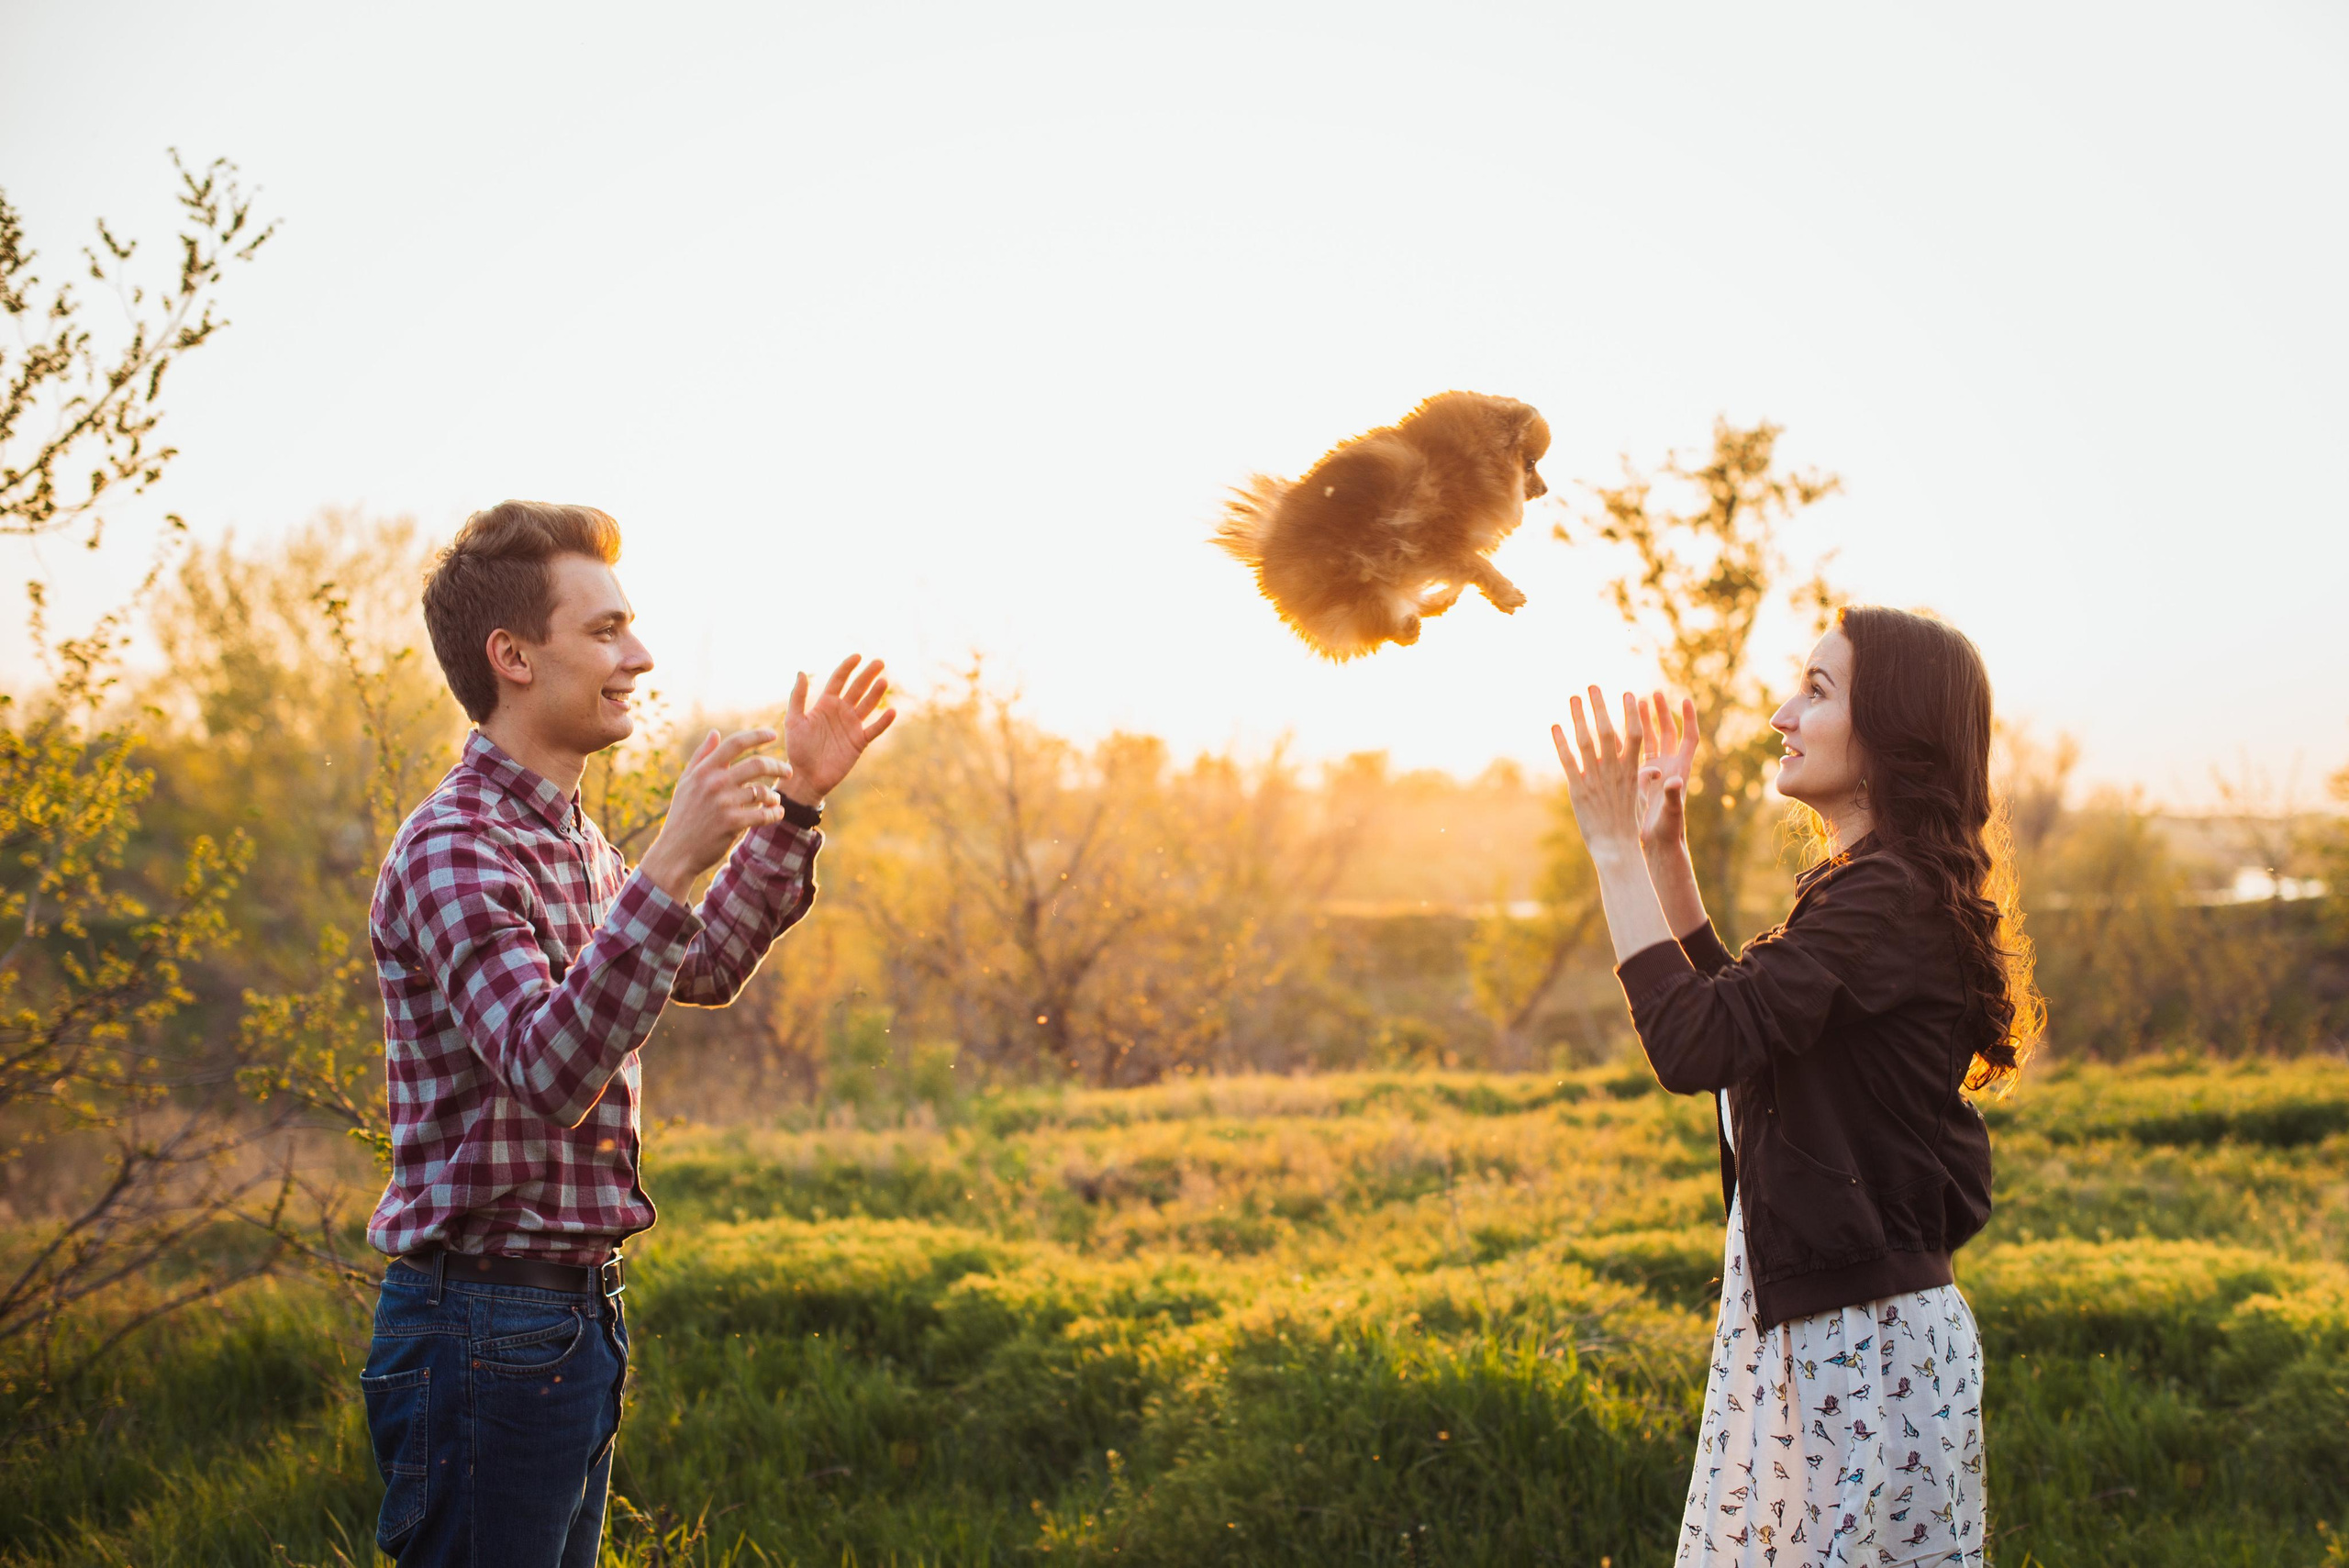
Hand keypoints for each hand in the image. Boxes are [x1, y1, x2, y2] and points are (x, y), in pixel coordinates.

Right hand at [638, 727, 793, 899]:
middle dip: (778, 766)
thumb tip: (715, 732)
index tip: (773, 734)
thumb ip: (701, 756)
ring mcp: (723, 803)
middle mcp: (714, 783)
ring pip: (762, 791)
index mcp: (704, 770)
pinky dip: (774, 813)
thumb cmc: (683, 815)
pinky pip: (763, 814)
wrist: (676, 852)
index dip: (757, 736)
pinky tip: (776, 814)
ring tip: (774, 801)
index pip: (735, 743)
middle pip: (757, 764)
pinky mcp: (732, 823)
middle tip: (788, 772)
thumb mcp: (686, 783)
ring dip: (773, 796)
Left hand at [780, 654, 896, 805]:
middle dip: (868, 675)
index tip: (858, 656)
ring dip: (876, 693)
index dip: (848, 667)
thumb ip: (798, 697)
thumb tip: (801, 671)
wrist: (806, 777)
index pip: (839, 680)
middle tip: (879, 662)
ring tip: (883, 681)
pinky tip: (891, 711)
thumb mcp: (794, 720)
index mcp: (825, 704)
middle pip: (858, 688)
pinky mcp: (859, 742)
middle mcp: (841, 711)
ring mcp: (852, 726)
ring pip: (868, 705)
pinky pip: (874, 729)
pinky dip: (883, 721)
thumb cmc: (797, 749)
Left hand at [1552, 686, 1647, 860]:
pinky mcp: (1578, 790)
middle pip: (1608, 731)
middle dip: (1601, 706)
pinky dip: (1561, 742)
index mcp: (1633, 771)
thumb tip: (1656, 770)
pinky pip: (1568, 761)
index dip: (1632, 713)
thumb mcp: (1639, 799)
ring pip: (1587, 741)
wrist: (1616, 849)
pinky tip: (1555, 725)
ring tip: (1574, 697)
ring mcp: (1596, 779)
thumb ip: (1642, 780)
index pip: (1635, 735)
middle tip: (1593, 685)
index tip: (1629, 694)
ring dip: (1579, 717)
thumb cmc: (1628, 824)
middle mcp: (1615, 771)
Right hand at [1637, 691, 1699, 854]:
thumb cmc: (1668, 830)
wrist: (1657, 843)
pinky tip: (1614, 727)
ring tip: (1633, 701)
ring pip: (1649, 739)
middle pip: (1668, 733)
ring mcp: (1654, 771)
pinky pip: (1632, 753)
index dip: (1689, 719)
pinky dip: (1625, 740)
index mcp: (1680, 770)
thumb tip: (1672, 780)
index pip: (1689, 738)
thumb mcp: (1671, 812)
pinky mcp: (1639, 779)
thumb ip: (1673, 796)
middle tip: (1654, 693)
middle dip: (1661, 713)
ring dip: (1642, 721)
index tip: (1685, 700)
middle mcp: (1668, 766)